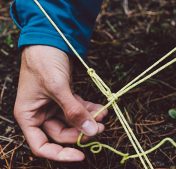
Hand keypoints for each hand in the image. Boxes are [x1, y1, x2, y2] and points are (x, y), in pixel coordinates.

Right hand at [14, 46, 107, 160]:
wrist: (48, 41)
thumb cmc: (43, 63)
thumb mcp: (58, 88)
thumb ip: (74, 111)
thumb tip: (90, 131)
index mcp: (28, 116)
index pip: (42, 146)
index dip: (60, 153)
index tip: (81, 155)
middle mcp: (40, 114)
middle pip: (62, 134)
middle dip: (81, 132)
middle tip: (99, 128)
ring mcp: (53, 106)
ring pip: (73, 122)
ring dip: (88, 120)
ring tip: (103, 116)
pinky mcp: (64, 98)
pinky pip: (78, 109)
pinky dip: (89, 109)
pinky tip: (101, 108)